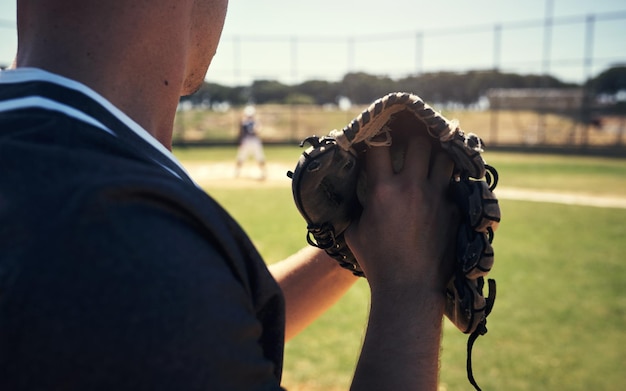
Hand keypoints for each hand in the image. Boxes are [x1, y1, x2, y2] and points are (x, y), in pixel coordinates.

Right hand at [345, 133, 457, 292]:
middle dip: (414, 140)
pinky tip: (442, 187)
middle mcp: (411, 188)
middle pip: (419, 143)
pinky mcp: (454, 210)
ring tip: (431, 159)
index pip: (379, 146)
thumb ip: (356, 208)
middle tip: (410, 144)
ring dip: (436, 156)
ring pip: (444, 158)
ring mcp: (436, 198)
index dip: (377, 138)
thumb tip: (353, 195)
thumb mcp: (354, 232)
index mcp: (382, 191)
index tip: (377, 138)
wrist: (409, 288)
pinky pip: (454, 186)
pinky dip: (448, 184)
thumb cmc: (377, 262)